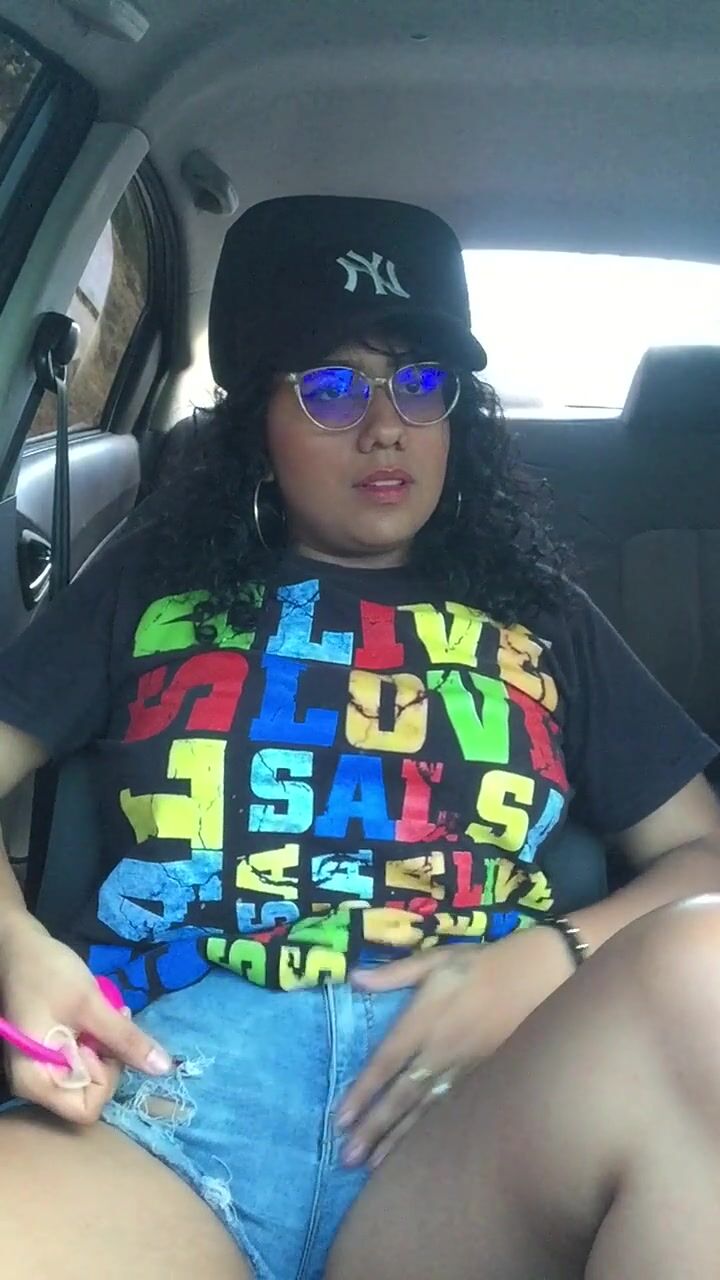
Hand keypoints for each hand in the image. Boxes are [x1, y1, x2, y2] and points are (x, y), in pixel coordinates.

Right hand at [0, 913, 171, 1123]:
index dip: (105, 1077)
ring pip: (87, 1075)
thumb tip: (164, 1068)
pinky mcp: (46, 1053)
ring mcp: (38, 1069)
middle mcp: (34, 1084)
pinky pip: (78, 1060)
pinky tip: (93, 1016)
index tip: (103, 1040)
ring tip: (101, 1014)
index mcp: (35, 1081)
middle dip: (107, 1059)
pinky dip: (93, 1041)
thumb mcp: (91, 1004)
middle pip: (87, 1094)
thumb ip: (126, 1039)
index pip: (86, 1108)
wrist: (18, 945)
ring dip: (103, 1047)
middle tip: (108, 1021)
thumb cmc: (47, 973)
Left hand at [337, 927, 571, 1167]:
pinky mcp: (483, 1077)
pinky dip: (430, 1132)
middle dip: (374, 1127)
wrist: (539, 975)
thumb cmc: (482, 964)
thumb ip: (394, 974)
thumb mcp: (436, 959)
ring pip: (425, 1110)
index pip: (386, 1062)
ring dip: (398, 1138)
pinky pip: (450, 1110)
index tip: (340, 1118)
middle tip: (348, 1157)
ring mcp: (463, 1068)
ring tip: (372, 1165)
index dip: (363, 1092)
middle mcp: (440, 1050)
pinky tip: (417, 1151)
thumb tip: (354, 978)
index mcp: (425, 1020)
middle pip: (401, 1096)